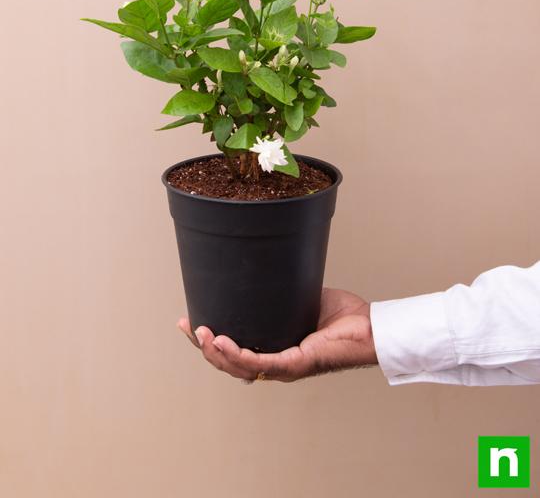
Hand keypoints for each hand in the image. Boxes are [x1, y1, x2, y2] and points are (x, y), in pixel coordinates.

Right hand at [177, 288, 377, 381]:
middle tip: (186, 325)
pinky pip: (260, 363)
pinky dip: (238, 354)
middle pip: (229, 363)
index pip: (235, 352)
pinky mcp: (295, 364)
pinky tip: (222, 342)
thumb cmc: (343, 316)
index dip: (209, 341)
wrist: (370, 328)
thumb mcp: (301, 297)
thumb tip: (264, 263)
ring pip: (239, 367)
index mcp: (275, 349)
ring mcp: (284, 367)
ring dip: (215, 352)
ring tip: (200, 332)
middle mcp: (276, 363)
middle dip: (203, 347)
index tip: (189, 321)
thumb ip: (282, 290)